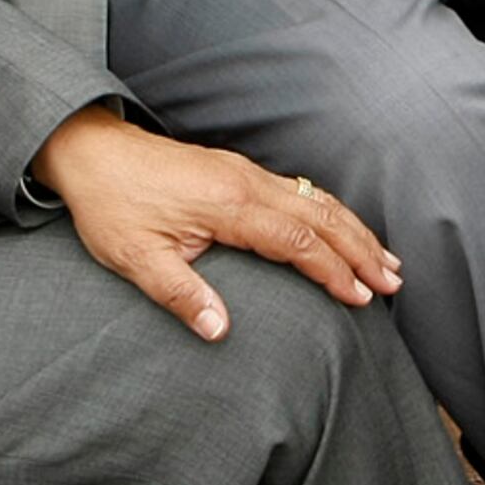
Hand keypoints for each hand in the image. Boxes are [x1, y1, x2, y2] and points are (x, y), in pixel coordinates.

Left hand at [30, 105, 401, 340]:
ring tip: (386, 259)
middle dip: (361, 250)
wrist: (90, 152)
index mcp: (228, 205)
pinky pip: (301, 190)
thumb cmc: (111, 206)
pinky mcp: (238, 171)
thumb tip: (218, 331)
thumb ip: (179, 294)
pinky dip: (332, 212)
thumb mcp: (135, 258)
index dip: (333, 270)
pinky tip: (343, 228)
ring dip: (354, 229)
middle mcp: (246, 183)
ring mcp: (245, 173)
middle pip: (321, 216)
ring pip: (317, 199)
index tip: (360, 297)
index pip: (298, 240)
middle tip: (394, 281)